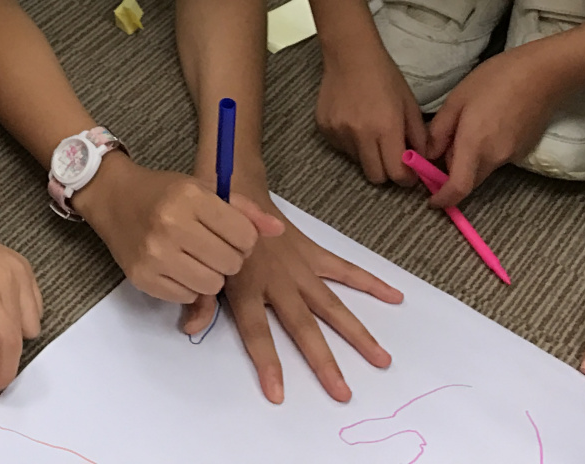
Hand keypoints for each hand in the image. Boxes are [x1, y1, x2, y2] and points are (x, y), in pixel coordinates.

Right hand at [76, 155, 281, 304]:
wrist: (113, 198)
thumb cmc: (162, 193)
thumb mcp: (202, 189)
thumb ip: (243, 209)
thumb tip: (278, 231)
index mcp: (190, 197)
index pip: (244, 236)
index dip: (244, 239)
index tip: (229, 233)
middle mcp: (171, 225)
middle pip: (231, 264)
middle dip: (229, 258)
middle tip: (212, 247)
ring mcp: (155, 254)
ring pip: (212, 285)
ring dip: (211, 276)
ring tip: (196, 258)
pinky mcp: (143, 278)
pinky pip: (187, 297)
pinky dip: (188, 287)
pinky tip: (177, 267)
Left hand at [180, 213, 399, 403]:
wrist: (235, 190)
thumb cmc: (215, 232)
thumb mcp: (200, 264)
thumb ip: (199, 299)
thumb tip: (190, 329)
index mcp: (247, 288)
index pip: (257, 334)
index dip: (268, 364)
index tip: (279, 394)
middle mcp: (277, 282)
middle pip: (302, 327)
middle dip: (323, 361)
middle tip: (343, 392)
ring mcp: (298, 268)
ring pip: (331, 305)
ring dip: (357, 333)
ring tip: (381, 359)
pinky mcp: (312, 253)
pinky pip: (344, 269)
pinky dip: (369, 281)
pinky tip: (395, 296)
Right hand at [315, 36, 426, 186]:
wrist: (350, 55)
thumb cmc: (384, 76)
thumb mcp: (409, 105)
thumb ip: (418, 137)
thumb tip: (422, 160)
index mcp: (386, 128)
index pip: (396, 174)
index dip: (406, 178)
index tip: (409, 173)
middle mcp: (361, 135)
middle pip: (376, 176)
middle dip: (387, 171)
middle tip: (391, 156)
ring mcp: (339, 132)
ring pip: (358, 162)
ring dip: (368, 154)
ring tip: (370, 130)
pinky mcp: (325, 128)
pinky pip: (342, 148)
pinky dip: (351, 143)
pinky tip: (354, 122)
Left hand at [424, 46, 559, 208]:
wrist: (543, 74)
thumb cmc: (494, 80)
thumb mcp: (457, 99)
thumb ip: (440, 130)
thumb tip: (428, 154)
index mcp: (475, 145)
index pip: (459, 188)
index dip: (444, 199)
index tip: (432, 200)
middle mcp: (495, 157)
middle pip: (469, 179)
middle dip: (452, 173)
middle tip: (442, 145)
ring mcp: (512, 155)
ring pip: (482, 168)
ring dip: (469, 158)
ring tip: (466, 124)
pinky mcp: (523, 149)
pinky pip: (496, 158)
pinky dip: (484, 150)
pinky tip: (487, 122)